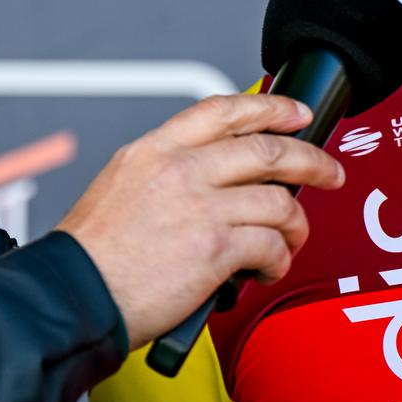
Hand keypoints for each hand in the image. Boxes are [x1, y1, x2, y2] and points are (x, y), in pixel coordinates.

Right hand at [55, 94, 342, 347]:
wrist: (72, 294)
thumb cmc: (92, 256)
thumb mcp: (119, 188)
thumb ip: (166, 175)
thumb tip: (217, 181)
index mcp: (152, 150)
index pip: (221, 110)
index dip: (269, 107)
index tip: (296, 114)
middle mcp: (178, 170)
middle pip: (265, 150)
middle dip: (311, 161)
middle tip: (329, 173)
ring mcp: (199, 206)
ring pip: (277, 201)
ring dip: (295, 224)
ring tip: (290, 240)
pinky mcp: (214, 247)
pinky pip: (270, 245)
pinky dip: (277, 260)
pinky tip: (266, 269)